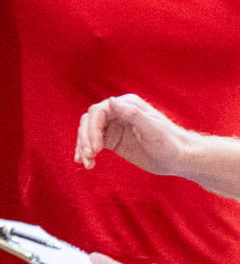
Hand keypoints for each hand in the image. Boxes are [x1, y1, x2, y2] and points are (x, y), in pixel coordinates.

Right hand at [76, 94, 197, 177]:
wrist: (181, 159)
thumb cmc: (171, 144)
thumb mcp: (153, 130)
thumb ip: (132, 114)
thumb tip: (110, 101)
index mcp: (127, 105)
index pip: (99, 112)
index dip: (93, 128)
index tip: (96, 148)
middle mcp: (117, 113)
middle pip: (90, 121)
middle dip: (86, 138)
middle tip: (90, 155)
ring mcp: (114, 127)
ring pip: (88, 132)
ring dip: (83, 146)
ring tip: (88, 162)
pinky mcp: (113, 140)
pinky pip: (93, 143)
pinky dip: (85, 151)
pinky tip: (85, 162)